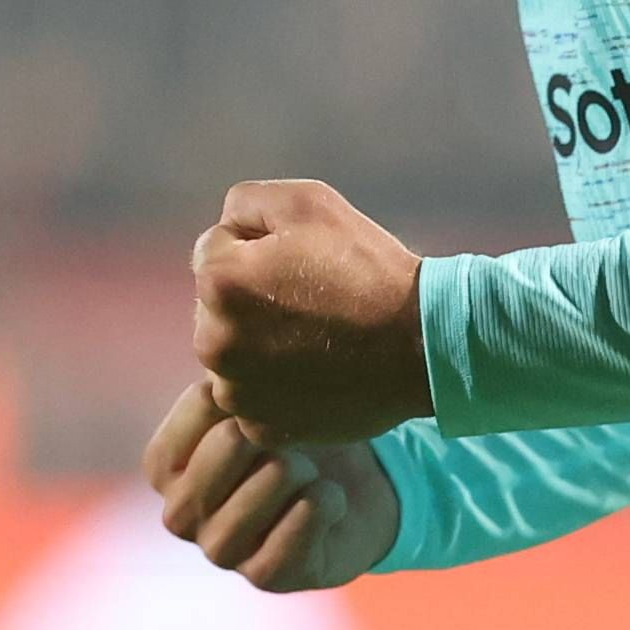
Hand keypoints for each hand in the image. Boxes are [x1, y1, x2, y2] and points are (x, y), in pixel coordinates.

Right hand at [142, 377, 399, 592]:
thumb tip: (224, 359)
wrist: (350, 496)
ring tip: (309, 471)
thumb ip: (231, 378)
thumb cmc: (293, 437)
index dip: (248, 391)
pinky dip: (327, 500)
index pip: (199, 403)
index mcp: (164, 466)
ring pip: (271, 479)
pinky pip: (303, 519)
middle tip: (293, 438)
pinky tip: (328, 501)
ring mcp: (219, 550)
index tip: (268, 398)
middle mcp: (179, 513)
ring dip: (305, 466)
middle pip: (231, 441)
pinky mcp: (264, 576)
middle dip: (278, 428)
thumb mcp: (258, 399)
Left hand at [190, 178, 432, 446]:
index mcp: (218, 282)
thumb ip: (245, 203)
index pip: (215, 248)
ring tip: (312, 339)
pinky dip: (274, 385)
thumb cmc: (364, 267)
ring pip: (233, 352)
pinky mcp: (261, 427)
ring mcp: (235, 393)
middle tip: (307, 302)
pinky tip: (313, 372)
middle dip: (249, 298)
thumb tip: (225, 232)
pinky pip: (253, 395)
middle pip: (217, 305)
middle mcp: (212, 342)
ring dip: (256, 343)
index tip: (300, 262)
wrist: (417, 345)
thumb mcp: (307, 201)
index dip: (258, 247)